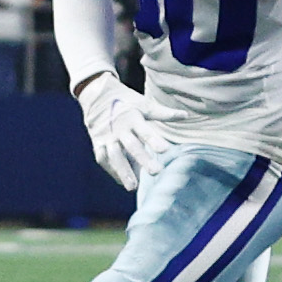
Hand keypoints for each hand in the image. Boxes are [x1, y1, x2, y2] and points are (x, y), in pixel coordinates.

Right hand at [76, 71, 165, 191]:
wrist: (96, 94)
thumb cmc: (126, 101)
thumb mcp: (144, 104)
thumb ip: (163, 113)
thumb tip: (185, 115)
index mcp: (133, 117)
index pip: (145, 130)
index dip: (155, 140)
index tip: (166, 150)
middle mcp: (119, 128)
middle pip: (131, 146)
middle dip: (143, 159)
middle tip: (156, 172)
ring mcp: (107, 137)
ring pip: (114, 156)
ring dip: (123, 171)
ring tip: (133, 187)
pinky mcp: (98, 143)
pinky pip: (103, 159)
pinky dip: (112, 171)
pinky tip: (123, 182)